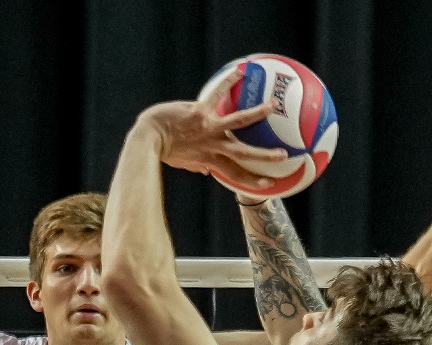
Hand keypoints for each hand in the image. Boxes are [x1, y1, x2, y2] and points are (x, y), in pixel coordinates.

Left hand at [135, 69, 285, 191]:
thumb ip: (196, 166)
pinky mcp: (200, 112)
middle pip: (243, 153)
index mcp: (209, 159)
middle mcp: (213, 145)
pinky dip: (229, 82)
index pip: (235, 174)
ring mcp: (208, 128)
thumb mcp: (182, 162)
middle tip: (284, 156)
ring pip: (238, 122)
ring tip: (272, 106)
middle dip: (264, 156)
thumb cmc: (161, 150)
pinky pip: (218, 94)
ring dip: (256, 114)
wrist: (147, 138)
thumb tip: (207, 172)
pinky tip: (241, 71)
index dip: (252, 182)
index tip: (267, 186)